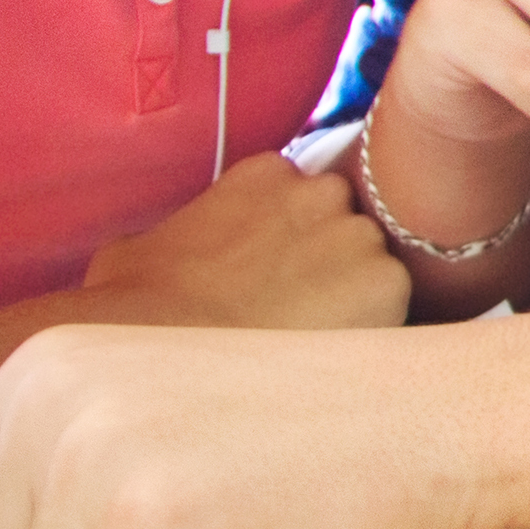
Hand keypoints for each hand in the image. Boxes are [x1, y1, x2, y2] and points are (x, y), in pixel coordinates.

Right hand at [79, 152, 408, 330]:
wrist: (158, 349)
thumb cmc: (134, 307)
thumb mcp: (138, 248)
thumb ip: (181, 231)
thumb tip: (170, 250)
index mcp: (267, 173)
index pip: (305, 198)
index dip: (295, 242)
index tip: (276, 274)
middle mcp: (322, 192)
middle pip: (348, 227)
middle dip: (331, 264)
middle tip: (297, 310)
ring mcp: (358, 235)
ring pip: (374, 266)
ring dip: (356, 297)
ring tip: (309, 339)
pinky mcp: (387, 283)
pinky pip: (395, 306)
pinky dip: (373, 329)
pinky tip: (330, 355)